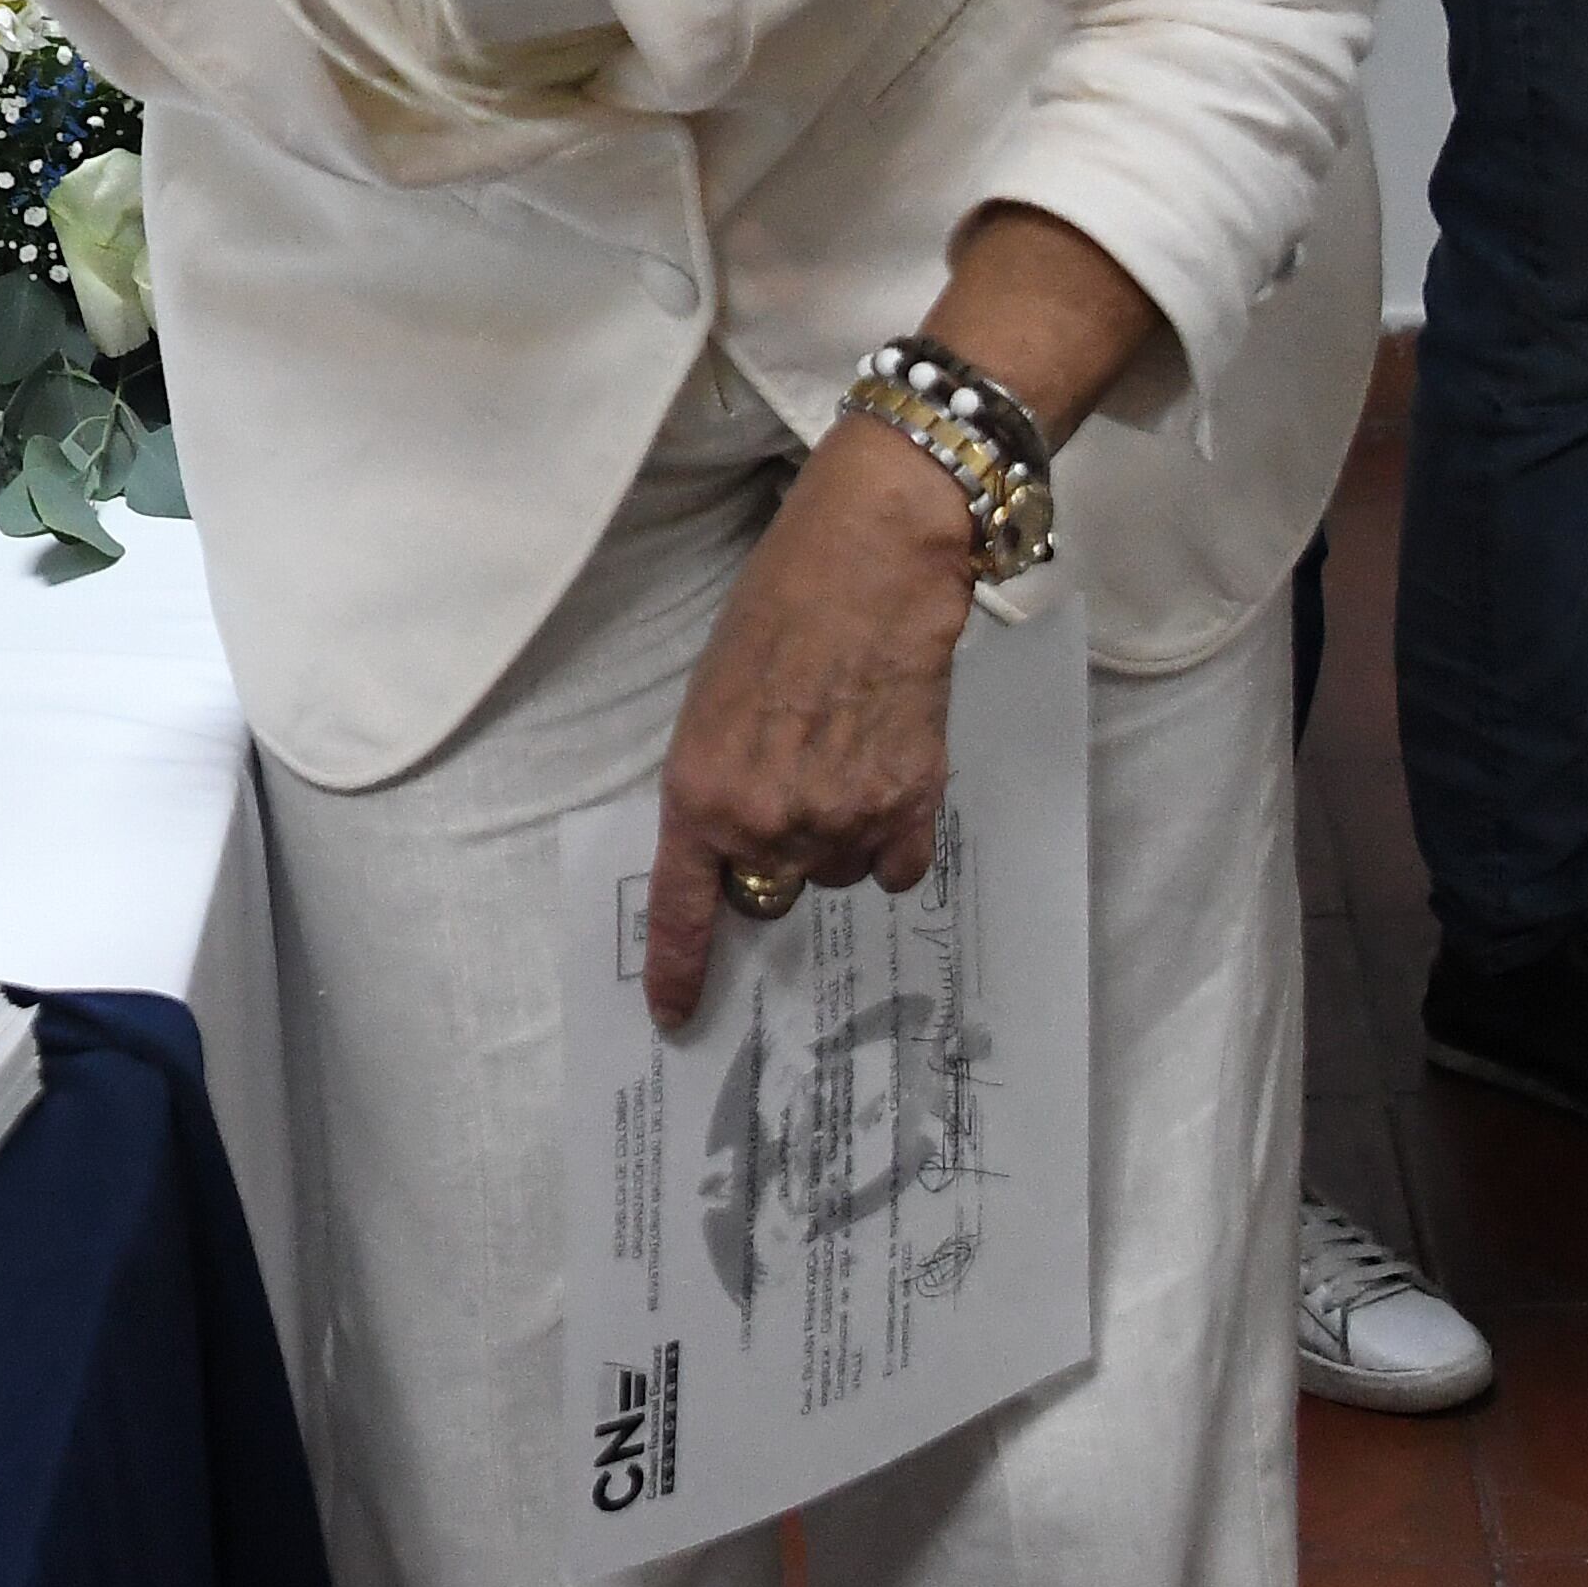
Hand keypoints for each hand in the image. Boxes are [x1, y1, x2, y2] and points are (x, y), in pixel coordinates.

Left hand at [637, 420, 979, 1032]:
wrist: (871, 570)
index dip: (680, 969)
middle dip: (769, 859)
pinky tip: (883, 773)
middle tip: (786, 787)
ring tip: (838, 754)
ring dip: (831, 837)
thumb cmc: (776, 619)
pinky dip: (888, 836)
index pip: (684, 907)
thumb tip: (731, 853)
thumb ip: (716, 789)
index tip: (676, 1017)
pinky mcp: (911, 808)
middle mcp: (768, 821)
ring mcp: (843, 820)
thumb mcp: (710, 707)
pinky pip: (892, 866)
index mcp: (702, 794)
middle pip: (769, 892)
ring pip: (832, 875)